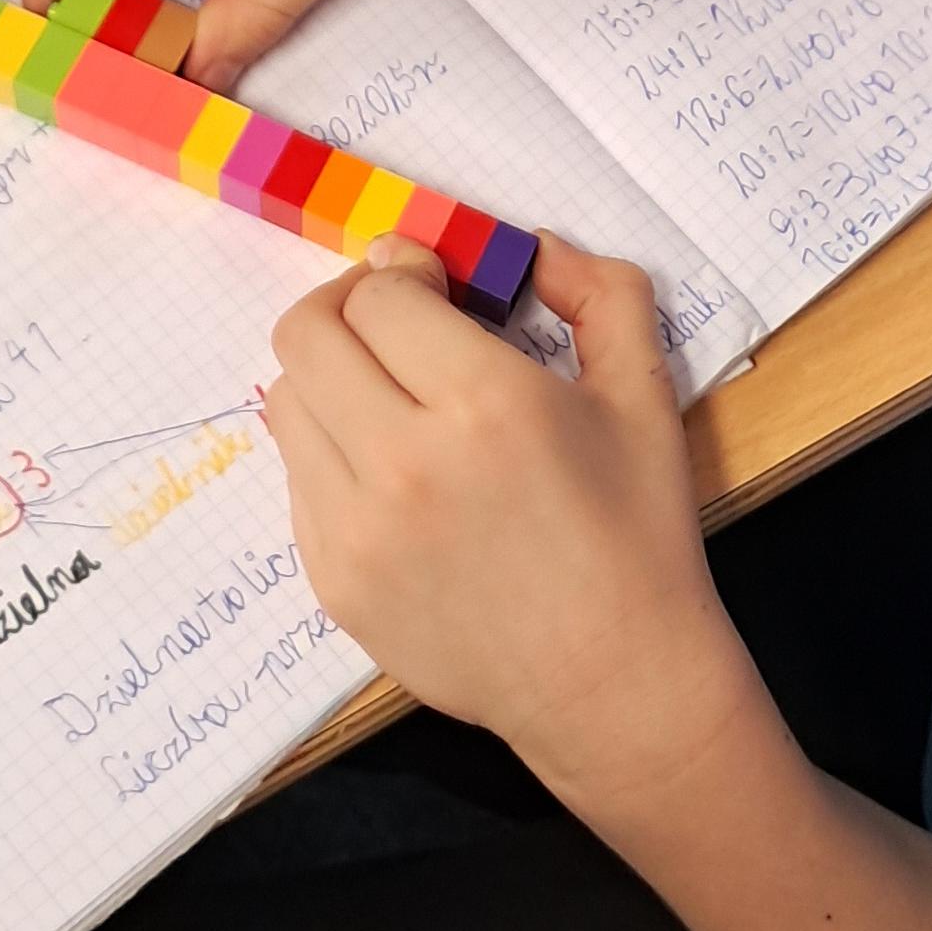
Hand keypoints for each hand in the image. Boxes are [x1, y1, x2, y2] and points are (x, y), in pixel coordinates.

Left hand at [261, 234, 760, 826]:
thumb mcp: (645, 395)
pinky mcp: (333, 581)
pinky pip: (296, 480)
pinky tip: (393, 474)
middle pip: (308, 335)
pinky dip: (332, 455)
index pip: (380, 294)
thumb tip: (532, 248)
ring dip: (332, 379)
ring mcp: (356, 530)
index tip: (431, 286)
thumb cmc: (637, 535)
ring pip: (286, 404)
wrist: (612, 682)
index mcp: (487, 403)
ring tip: (388, 396)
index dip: (401, 272)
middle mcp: (405, 462)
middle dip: (345, 306)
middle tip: (390, 321)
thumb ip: (600, 293)